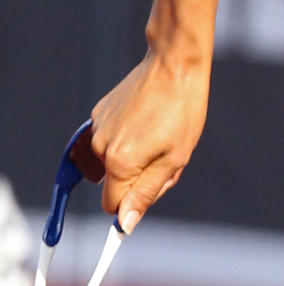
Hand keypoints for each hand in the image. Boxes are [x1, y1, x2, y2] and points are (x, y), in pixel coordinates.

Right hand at [89, 51, 209, 233]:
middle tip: (167, 155)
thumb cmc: (182, 109)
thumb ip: (147, 193)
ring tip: (161, 133)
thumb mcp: (175, 158)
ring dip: (135, 156)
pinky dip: (128, 136)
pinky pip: (111, 138)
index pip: (113, 206)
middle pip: (115, 183)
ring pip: (113, 161)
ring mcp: (98, 127)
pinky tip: (150, 117)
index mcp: (119, 162)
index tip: (148, 196)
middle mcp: (100, 146)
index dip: (132, 206)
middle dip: (138, 179)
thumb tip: (125, 223)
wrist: (174, 62)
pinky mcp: (100, 111)